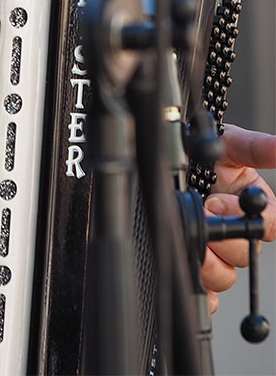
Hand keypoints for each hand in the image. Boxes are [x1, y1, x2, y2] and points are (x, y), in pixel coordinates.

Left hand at [198, 123, 274, 314]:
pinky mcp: (200, 266)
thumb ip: (256, 147)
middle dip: (221, 237)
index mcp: (255, 207)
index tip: (218, 202)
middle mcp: (241, 233)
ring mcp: (220, 252)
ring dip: (208, 262)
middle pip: (244, 254)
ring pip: (226, 276)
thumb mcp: (229, 143)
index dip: (248, 219)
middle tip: (198, 214)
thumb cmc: (204, 151)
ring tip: (190, 239)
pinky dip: (202, 289)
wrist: (171, 159)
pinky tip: (191, 273)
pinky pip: (208, 293)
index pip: (270, 226)